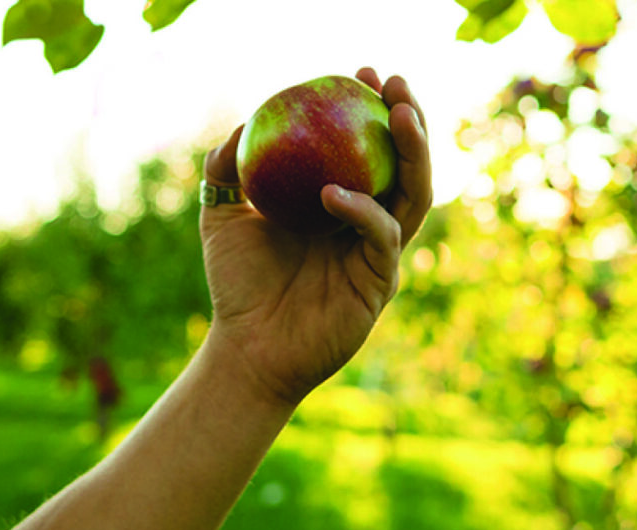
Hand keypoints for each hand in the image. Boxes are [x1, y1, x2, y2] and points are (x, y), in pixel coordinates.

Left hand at [200, 68, 433, 412]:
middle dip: (411, 119)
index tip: (360, 73)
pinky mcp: (378, 284)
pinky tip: (333, 192)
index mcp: (343, 205)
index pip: (371, 149)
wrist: (245, 348)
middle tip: (395, 83)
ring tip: (398, 115)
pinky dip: (361, 211)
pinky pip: (380, 238)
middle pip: (407, 164)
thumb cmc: (237, 287)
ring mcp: (379, 255)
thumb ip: (227, 172)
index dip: (374, 108)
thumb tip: (243, 124)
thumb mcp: (223, 219)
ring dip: (412, 152)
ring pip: (414, 196)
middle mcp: (368, 226)